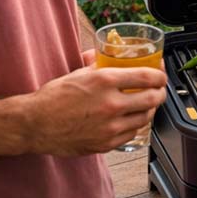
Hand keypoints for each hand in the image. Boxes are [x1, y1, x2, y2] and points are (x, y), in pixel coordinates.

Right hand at [24, 61, 167, 155]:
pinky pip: (132, 134)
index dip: (160, 75)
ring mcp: (110, 127)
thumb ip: (98, 64)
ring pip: (145, 118)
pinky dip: (135, 126)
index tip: (161, 74)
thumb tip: (107, 54)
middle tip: (158, 90)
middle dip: (160, 93)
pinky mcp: (106, 143)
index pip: (147, 77)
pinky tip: (130, 120)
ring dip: (149, 110)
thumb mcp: (77, 72)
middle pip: (153, 99)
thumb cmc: (53, 98)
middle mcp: (110, 104)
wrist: (35, 124)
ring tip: (145, 104)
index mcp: (104, 81)